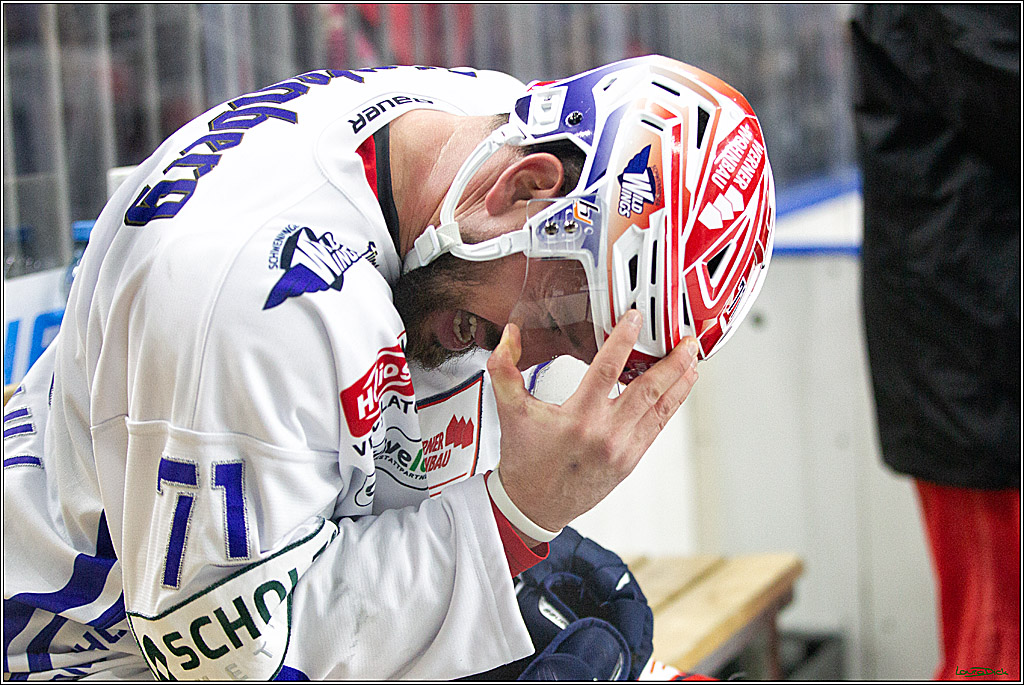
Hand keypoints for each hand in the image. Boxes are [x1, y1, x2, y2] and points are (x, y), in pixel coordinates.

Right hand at [486, 309, 698, 540]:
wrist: (534, 506)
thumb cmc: (525, 460)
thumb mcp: (509, 411)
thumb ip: (504, 369)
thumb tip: (509, 335)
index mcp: (578, 418)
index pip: (607, 369)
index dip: (624, 339)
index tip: (636, 317)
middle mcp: (605, 434)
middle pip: (648, 390)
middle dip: (672, 362)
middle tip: (687, 340)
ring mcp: (622, 449)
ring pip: (660, 410)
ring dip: (680, 383)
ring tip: (693, 360)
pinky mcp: (629, 461)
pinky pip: (657, 428)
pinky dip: (671, 406)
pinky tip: (678, 390)